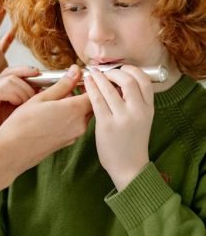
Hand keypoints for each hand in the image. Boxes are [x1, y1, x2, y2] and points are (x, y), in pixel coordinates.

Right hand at [0, 65, 91, 177]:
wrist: (13, 151)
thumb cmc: (23, 123)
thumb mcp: (42, 98)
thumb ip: (62, 85)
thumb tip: (75, 71)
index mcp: (75, 110)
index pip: (95, 93)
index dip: (91, 82)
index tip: (84, 75)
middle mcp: (80, 124)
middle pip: (91, 105)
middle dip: (85, 93)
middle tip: (73, 82)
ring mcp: (75, 135)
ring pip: (83, 115)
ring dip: (77, 105)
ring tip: (61, 96)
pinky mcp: (68, 142)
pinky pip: (76, 124)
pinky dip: (71, 115)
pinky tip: (56, 111)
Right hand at [0, 66, 39, 150]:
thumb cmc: (10, 138)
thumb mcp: (24, 113)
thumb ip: (32, 98)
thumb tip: (48, 87)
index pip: (14, 72)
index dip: (29, 72)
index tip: (44, 77)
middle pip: (12, 72)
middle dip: (30, 83)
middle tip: (39, 96)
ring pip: (11, 79)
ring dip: (25, 92)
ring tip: (28, 107)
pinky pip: (3, 88)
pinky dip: (15, 96)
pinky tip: (20, 107)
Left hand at [84, 65, 153, 190]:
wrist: (129, 167)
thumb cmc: (132, 141)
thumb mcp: (142, 119)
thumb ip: (135, 101)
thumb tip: (120, 80)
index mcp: (148, 108)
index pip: (143, 80)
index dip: (130, 70)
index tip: (120, 68)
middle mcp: (138, 111)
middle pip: (127, 80)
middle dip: (113, 71)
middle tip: (103, 71)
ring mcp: (123, 118)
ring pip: (109, 88)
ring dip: (98, 77)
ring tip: (92, 73)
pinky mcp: (107, 124)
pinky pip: (97, 100)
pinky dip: (91, 88)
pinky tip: (87, 83)